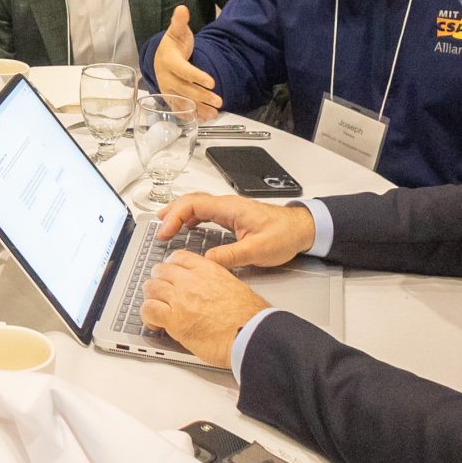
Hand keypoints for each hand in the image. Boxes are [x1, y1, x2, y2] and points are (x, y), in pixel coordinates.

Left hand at [140, 255, 268, 368]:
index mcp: (209, 270)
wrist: (251, 335)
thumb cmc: (251, 318)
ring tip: (156, 308)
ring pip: (150, 288)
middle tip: (161, 293)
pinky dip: (148, 316)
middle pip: (161, 270)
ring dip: (151, 298)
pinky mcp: (173, 319)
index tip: (170, 274)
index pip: (179, 257)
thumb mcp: (237, 288)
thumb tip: (213, 293)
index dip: (171, 266)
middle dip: (158, 281)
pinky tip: (155, 324)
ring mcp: (180, 298)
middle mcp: (191, 280)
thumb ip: (218, 285)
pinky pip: (148, 310)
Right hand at [150, 5, 222, 120]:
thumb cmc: (172, 45)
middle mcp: (166, 78)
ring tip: (215, 113)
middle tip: (220, 101)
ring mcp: (167, 90)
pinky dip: (191, 115)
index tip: (212, 82)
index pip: (184, 71)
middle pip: (185, 89)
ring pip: (183, 102)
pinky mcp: (170, 99)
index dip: (197, 76)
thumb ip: (179, 22)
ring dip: (199, 109)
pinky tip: (204, 119)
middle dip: (202, 96)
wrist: (159, 58)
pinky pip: (179, 109)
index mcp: (168, 62)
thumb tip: (182, 9)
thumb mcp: (176, 32)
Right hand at [157, 190, 318, 268]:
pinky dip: (191, 217)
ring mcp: (230, 209)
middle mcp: (228, 205)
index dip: (175, 216)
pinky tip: (188, 227)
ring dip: (180, 213)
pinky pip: (206, 212)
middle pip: (191, 201)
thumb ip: (230, 255)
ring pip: (197, 205)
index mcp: (230, 208)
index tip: (166, 231)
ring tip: (166, 226)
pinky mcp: (233, 216)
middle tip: (159, 229)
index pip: (194, 204)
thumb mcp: (257, 250)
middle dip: (172, 212)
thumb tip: (205, 261)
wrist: (302, 229)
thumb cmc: (284, 235)